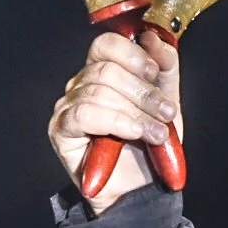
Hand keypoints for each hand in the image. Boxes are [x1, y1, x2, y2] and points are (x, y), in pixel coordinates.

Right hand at [49, 30, 183, 212]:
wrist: (141, 189)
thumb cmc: (150, 146)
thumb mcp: (167, 103)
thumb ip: (165, 70)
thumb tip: (155, 38)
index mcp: (104, 72)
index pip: (107, 45)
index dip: (132, 54)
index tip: (155, 72)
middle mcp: (81, 84)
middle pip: (106, 68)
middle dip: (143, 92)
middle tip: (166, 113)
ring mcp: (68, 106)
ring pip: (99, 90)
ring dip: (137, 111)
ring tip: (158, 132)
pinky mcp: (61, 128)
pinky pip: (86, 113)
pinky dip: (117, 121)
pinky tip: (135, 134)